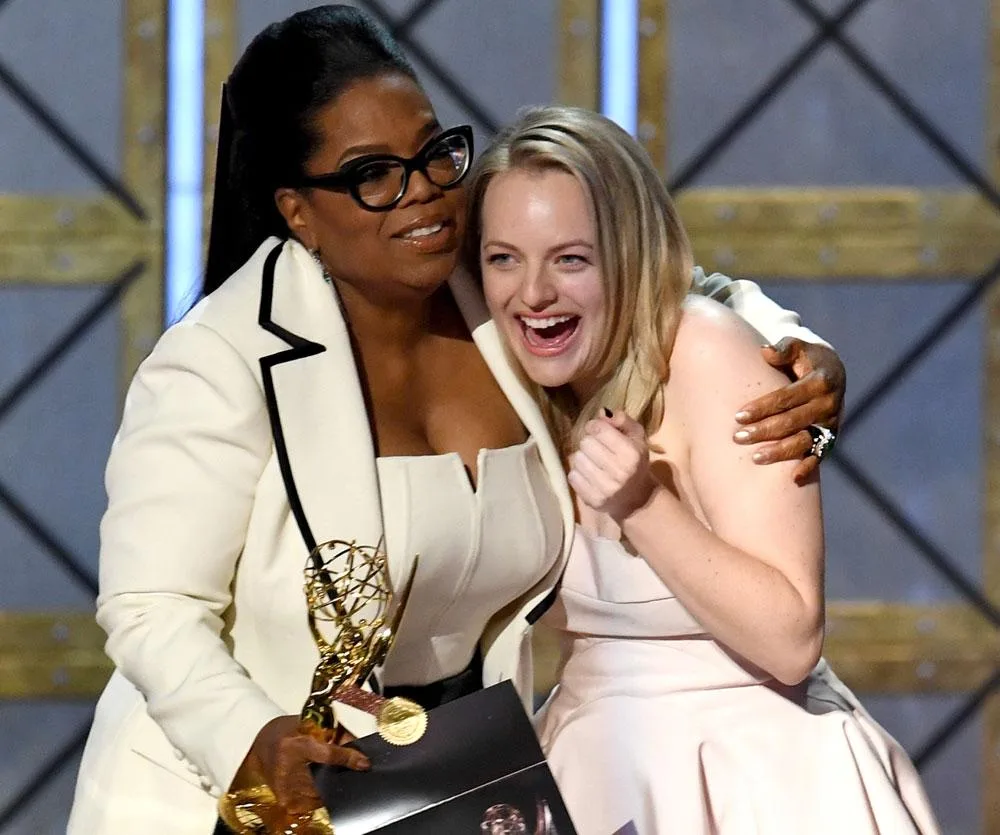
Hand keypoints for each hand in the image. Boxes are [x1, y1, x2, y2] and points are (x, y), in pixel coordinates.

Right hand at [234, 714, 368, 815]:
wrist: (258, 743)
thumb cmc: (285, 731)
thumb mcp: (309, 725)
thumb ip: (334, 735)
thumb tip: (358, 748)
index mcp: (294, 744)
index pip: (327, 756)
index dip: (349, 759)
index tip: (364, 764)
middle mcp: (287, 769)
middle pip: (326, 779)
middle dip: (341, 774)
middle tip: (350, 769)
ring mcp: (286, 788)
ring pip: (322, 793)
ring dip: (331, 784)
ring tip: (330, 773)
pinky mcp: (286, 802)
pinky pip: (313, 803)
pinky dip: (320, 794)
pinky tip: (317, 782)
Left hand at [568, 410, 655, 522]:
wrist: (637, 499)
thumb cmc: (635, 462)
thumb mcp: (637, 438)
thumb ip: (623, 420)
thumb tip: (601, 412)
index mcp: (632, 453)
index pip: (599, 429)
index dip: (595, 426)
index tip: (598, 431)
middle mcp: (620, 472)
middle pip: (586, 443)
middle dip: (589, 443)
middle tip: (597, 449)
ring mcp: (606, 488)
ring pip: (577, 459)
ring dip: (583, 458)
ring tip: (593, 462)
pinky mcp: (594, 500)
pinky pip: (572, 477)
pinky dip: (578, 473)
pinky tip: (589, 475)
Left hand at [733, 337, 844, 481]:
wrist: (831, 371)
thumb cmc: (804, 358)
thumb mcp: (797, 347)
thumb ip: (783, 348)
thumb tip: (766, 351)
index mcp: (820, 381)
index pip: (787, 397)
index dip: (763, 407)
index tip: (739, 415)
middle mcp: (828, 404)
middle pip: (793, 421)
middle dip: (764, 431)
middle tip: (737, 437)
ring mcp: (830, 423)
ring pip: (805, 441)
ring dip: (781, 451)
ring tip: (755, 457)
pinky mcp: (831, 436)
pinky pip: (821, 454)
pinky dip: (809, 467)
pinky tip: (793, 478)